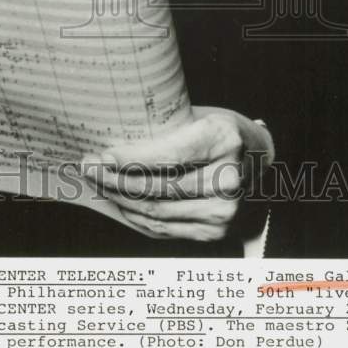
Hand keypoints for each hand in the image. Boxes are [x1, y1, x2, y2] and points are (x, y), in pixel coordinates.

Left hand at [82, 106, 272, 241]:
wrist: (258, 157)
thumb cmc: (219, 130)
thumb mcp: (198, 115)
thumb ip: (164, 130)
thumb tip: (111, 141)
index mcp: (224, 139)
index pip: (168, 155)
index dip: (129, 159)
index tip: (101, 156)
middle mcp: (227, 179)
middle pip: (157, 187)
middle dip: (114, 179)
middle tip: (88, 168)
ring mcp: (224, 211)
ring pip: (156, 212)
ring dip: (119, 200)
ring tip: (98, 185)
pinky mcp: (215, 232)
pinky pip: (164, 229)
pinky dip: (136, 217)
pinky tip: (119, 203)